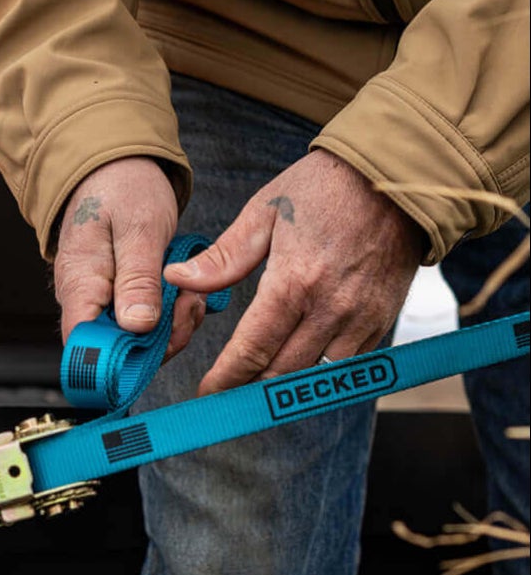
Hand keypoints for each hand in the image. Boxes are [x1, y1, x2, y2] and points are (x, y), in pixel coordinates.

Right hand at [54, 157, 207, 361]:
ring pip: (133, 339)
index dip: (117, 359)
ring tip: (190, 294)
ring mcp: (99, 300)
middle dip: (160, 340)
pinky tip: (183, 294)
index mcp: (79, 283)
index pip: (84, 344)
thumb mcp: (139, 230)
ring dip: (170, 327)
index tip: (159, 344)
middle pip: (114, 349)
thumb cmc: (121, 190)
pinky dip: (168, 315)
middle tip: (188, 306)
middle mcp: (83, 299)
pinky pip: (141, 323)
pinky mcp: (116, 297)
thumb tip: (137, 327)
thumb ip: (138, 280)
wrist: (113, 166)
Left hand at [164, 149, 423, 395]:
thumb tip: (177, 279)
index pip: (252, 349)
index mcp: (294, 282)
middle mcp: (331, 309)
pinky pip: (348, 365)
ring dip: (285, 389)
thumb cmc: (322, 189)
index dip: (226, 378)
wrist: (396, 178)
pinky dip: (320, 374)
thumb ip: (223, 257)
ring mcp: (361, 318)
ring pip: (317, 377)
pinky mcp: (383, 320)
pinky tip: (296, 369)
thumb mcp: (263, 212)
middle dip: (249, 390)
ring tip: (255, 389)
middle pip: (282, 373)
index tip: (207, 393)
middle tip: (225, 396)